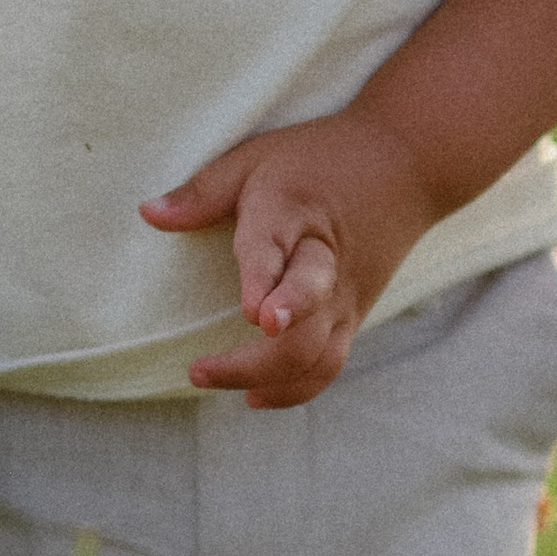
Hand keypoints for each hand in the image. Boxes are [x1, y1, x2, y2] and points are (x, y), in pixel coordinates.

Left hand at [139, 106, 436, 405]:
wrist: (408, 163)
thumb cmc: (320, 159)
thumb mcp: (257, 158)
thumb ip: (204, 191)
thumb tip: (148, 214)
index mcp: (294, 212)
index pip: (277, 250)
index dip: (265, 282)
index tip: (251, 313)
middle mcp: (326, 261)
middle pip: (303, 318)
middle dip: (260, 353)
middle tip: (200, 369)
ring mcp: (345, 296)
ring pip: (316, 353)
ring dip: (266, 378)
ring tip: (208, 378)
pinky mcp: (355, 316)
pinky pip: (329, 364)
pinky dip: (293, 389)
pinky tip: (253, 397)